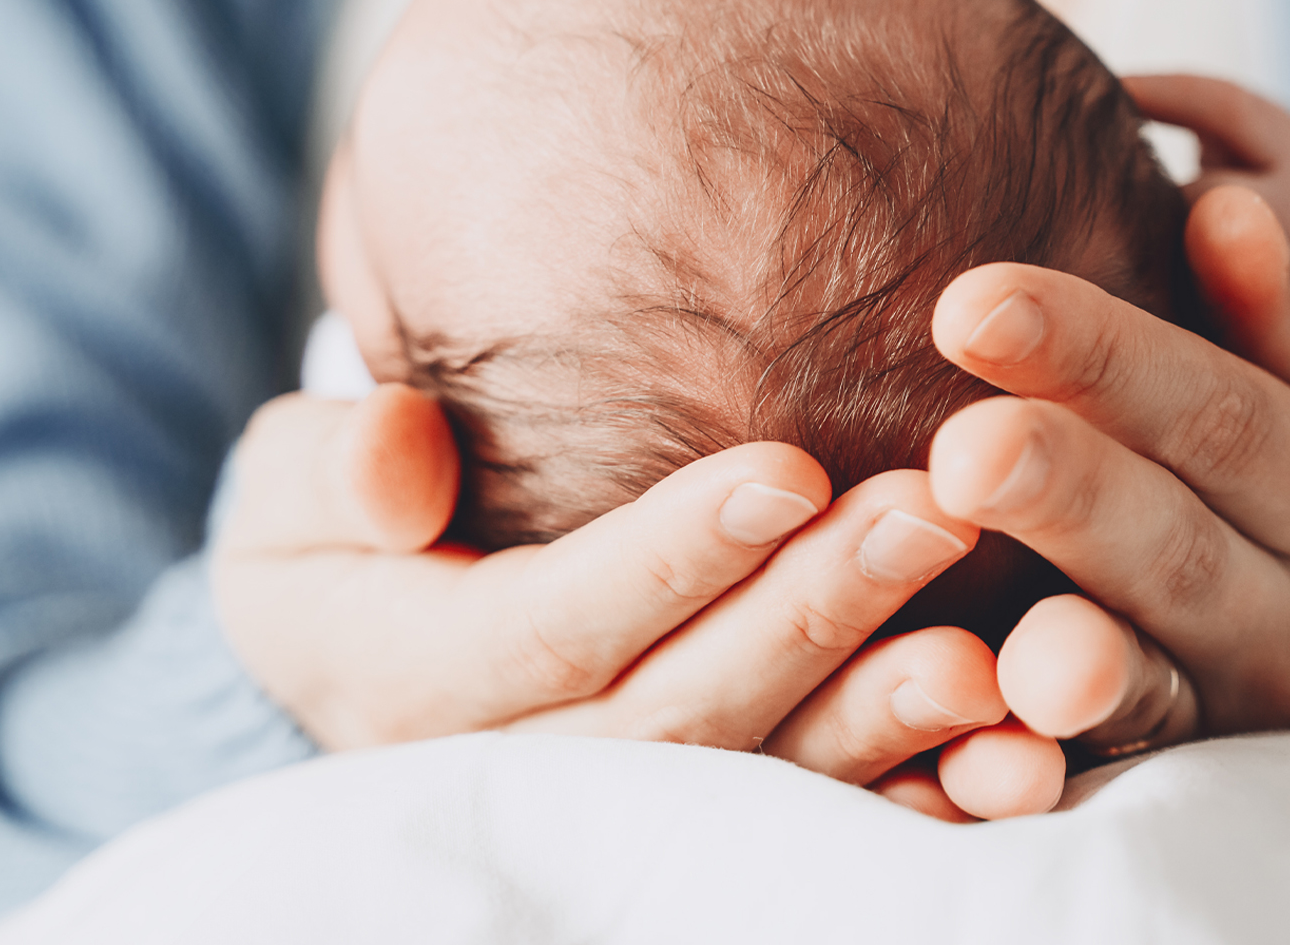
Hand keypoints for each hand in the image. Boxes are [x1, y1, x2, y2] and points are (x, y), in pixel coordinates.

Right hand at [212, 385, 1059, 814]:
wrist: (368, 636)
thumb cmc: (338, 536)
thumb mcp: (289, 492)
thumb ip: (333, 471)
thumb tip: (398, 470)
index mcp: (421, 684)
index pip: (560, 629)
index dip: (675, 556)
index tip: (792, 464)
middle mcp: (526, 774)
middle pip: (683, 714)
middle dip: (811, 613)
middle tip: (933, 508)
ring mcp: (619, 813)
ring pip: (760, 780)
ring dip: (878, 714)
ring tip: (989, 643)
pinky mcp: (700, 821)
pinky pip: (810, 825)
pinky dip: (904, 798)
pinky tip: (999, 753)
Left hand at [925, 185, 1289, 751]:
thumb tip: (1219, 209)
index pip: (1219, 413)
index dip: (1099, 357)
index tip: (976, 297)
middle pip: (1172, 547)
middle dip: (1065, 495)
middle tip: (961, 445)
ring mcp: (1242, 706)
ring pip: (1147, 676)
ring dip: (1063, 648)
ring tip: (991, 621)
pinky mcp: (1184, 761)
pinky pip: (1115, 765)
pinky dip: (1043, 761)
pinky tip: (975, 730)